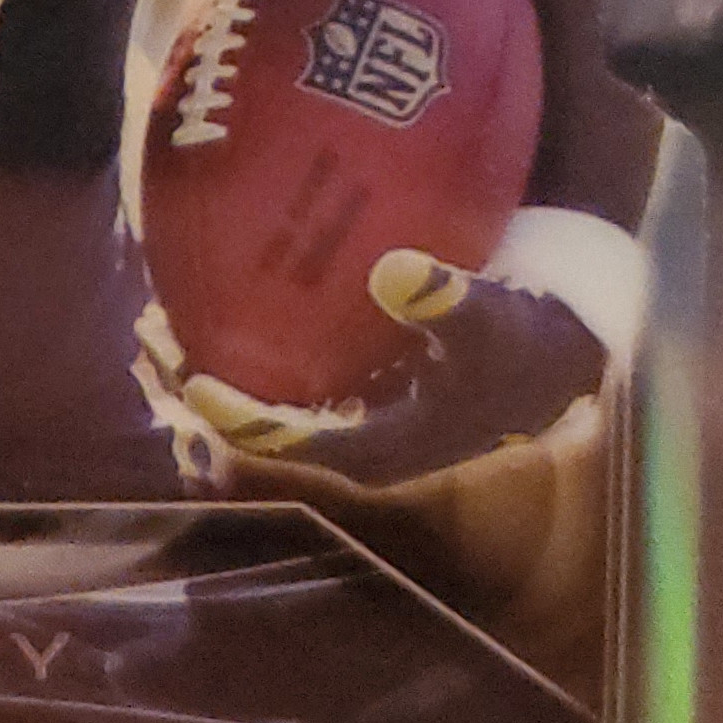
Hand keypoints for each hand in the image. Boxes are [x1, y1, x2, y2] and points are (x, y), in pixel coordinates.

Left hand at [139, 245, 615, 493]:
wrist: (571, 352)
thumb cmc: (533, 343)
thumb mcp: (502, 323)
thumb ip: (452, 301)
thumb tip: (395, 272)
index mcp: (382, 450)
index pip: (290, 445)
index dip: (236, 417)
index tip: (194, 375)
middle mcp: (355, 442)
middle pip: (256, 427)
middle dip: (197, 387)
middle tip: (151, 328)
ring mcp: (351, 415)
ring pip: (258, 402)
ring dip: (207, 365)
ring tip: (157, 313)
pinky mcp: (354, 384)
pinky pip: (278, 373)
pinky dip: (241, 340)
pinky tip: (211, 289)